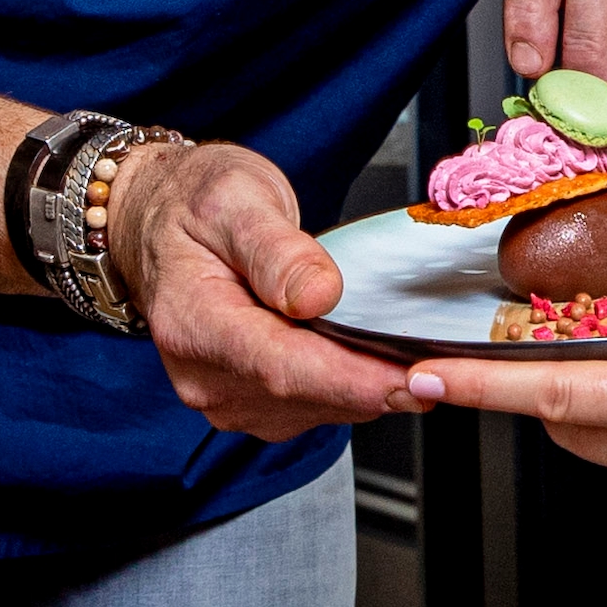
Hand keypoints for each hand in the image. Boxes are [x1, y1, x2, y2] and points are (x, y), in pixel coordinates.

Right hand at [114, 141, 411, 439]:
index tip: (413, 380)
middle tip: (447, 362)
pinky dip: (352, 384)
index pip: (282, 367)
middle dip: (379, 384)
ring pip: (318, 409)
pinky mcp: (249, 402)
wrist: (159, 221)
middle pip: (306, 396)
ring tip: (412, 347)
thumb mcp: (235, 198)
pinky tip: (372, 353)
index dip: (353, 379)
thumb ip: (275, 248)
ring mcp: (225, 396)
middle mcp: (204, 375)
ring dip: (368, 386)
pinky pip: (314, 406)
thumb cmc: (194, 204)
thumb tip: (318, 294)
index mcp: (193, 323)